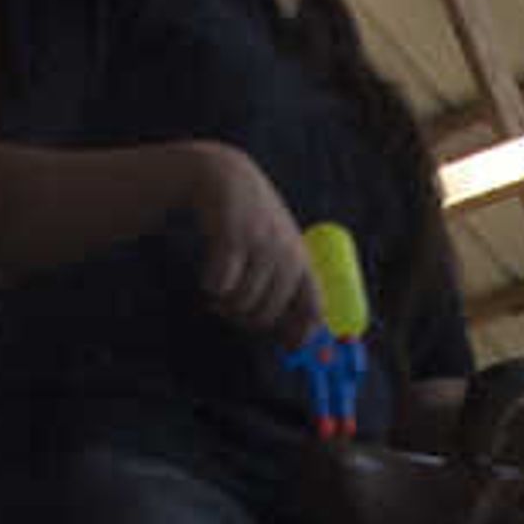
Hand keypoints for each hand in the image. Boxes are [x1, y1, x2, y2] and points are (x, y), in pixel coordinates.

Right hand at [185, 145, 324, 337]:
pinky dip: (211, 286)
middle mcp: (286, 254)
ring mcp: (261, 245)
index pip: (314, 309)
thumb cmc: (254, 223)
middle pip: (268, 315)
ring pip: (242, 303)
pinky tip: (209, 276)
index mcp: (302, 261)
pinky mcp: (234, 237)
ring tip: (220, 291)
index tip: (286, 346)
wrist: (227, 177)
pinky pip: (220, 285)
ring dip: (225, 304)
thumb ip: (287, 288)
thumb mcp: (279, 249)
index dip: (301, 335)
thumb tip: (294, 342)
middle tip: (231, 310)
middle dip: (246, 320)